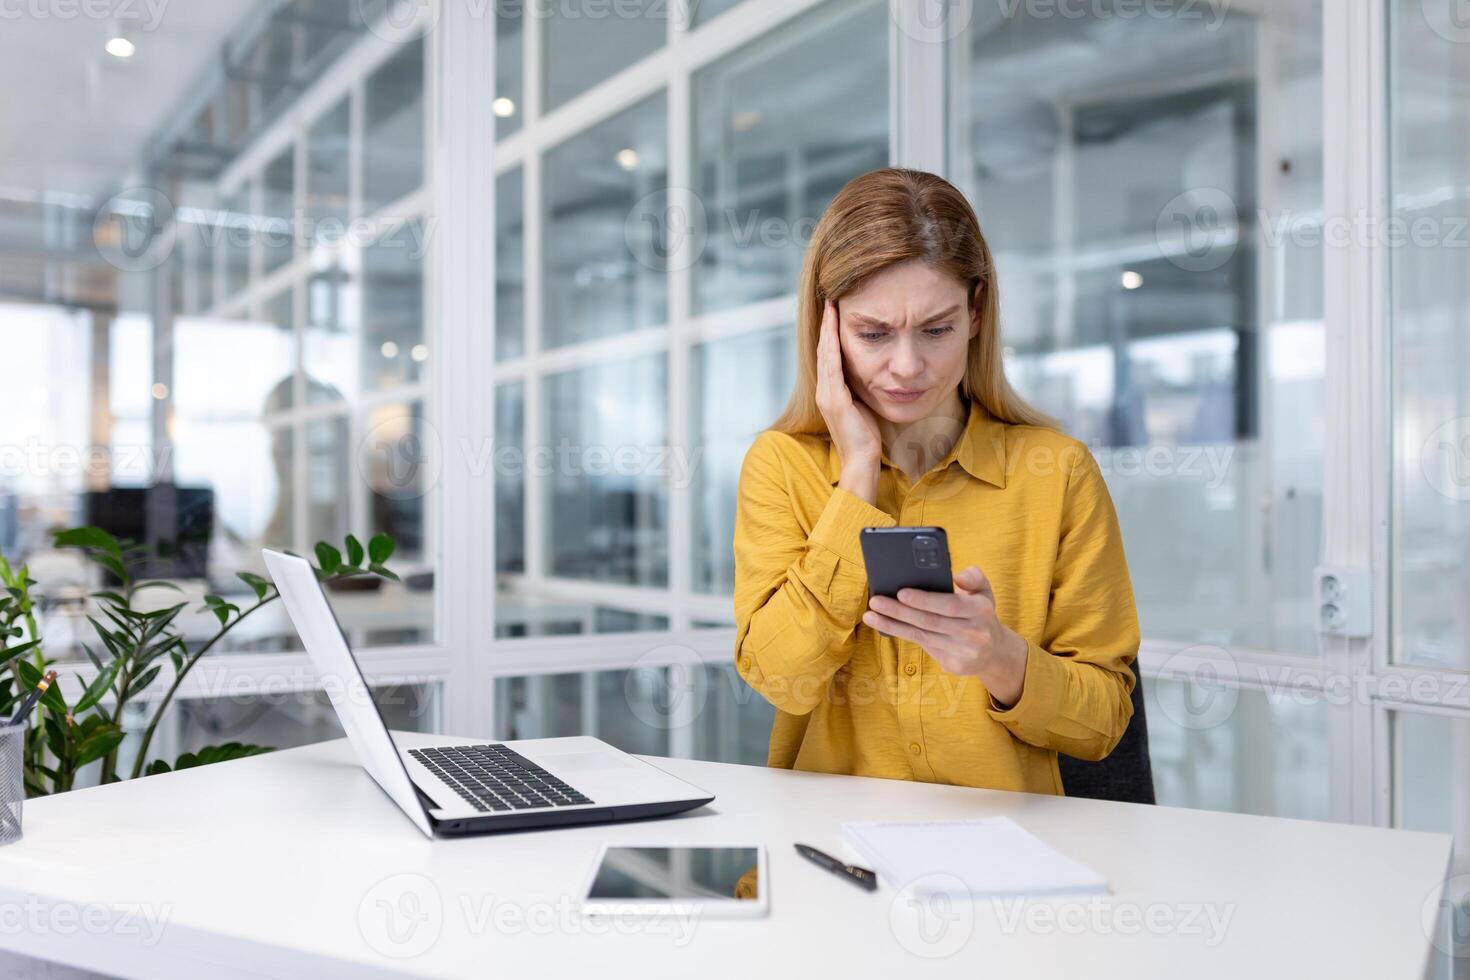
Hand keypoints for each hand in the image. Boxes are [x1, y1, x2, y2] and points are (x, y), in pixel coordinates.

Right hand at [815, 299, 881, 469]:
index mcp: (830, 392)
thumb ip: (861, 389)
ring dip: (828, 329)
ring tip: (831, 307)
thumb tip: (873, 371)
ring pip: (825, 354)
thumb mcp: (863, 406)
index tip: (836, 309)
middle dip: (827, 324)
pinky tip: (835, 330)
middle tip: (830, 299)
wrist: (862, 461)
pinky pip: (832, 366)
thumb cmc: (866, 437)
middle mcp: (824, 390)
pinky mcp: (834, 400)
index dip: (830, 332)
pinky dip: (832, 346)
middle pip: (823, 349)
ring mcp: (827, 395)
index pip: (829, 355)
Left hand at [862, 565, 1028, 705]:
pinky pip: (922, 645)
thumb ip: (974, 578)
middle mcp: (975, 632)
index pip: (950, 605)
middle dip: (899, 611)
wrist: (994, 651)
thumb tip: (958, 576)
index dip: (924, 599)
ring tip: (871, 613)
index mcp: (982, 609)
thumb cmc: (979, 613)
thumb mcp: (983, 591)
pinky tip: (882, 625)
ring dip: (893, 623)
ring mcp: (964, 651)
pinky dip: (900, 633)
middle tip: (876, 600)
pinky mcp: (954, 665)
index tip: (901, 592)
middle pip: (930, 621)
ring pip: (922, 635)